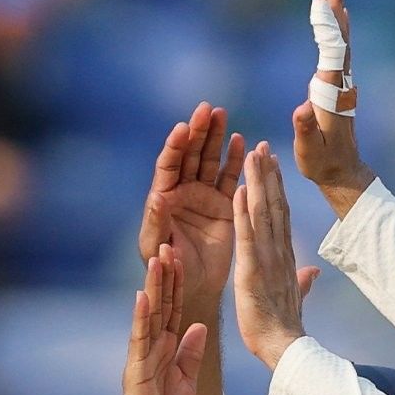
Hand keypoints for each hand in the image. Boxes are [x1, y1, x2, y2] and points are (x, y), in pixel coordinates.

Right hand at [113, 245, 207, 394]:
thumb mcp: (187, 378)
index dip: (179, 284)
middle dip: (165, 275)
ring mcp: (142, 354)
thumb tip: (199, 325)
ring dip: (153, 286)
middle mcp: (152, 345)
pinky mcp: (135, 368)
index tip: (183, 256)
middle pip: (161, 303)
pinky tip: (142, 296)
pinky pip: (139, 339)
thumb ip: (191, 352)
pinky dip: (140, 317)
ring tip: (156, 259)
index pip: (175, 308)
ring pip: (149, 314)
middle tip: (169, 243)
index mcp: (167, 346)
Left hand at [139, 102, 244, 300]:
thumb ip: (156, 222)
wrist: (195, 286)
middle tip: (207, 108)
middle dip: (198, 131)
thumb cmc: (168, 267)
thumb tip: (157, 198)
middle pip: (190, 155)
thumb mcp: (156, 247)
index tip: (182, 128)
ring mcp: (204, 196)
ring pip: (209, 160)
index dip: (175, 146)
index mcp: (163, 197)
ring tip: (221, 114)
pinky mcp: (224, 205)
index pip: (169, 165)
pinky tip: (239, 141)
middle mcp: (183, 191)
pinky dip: (234, 160)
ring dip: (215, 137)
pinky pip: (229, 178)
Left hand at [233, 143, 321, 370]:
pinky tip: (240, 189)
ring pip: (262, 213)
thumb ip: (303, 282)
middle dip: (267, 174)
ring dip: (257, 182)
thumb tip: (314, 273)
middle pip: (273, 205)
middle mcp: (278, 252)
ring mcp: (266, 259)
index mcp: (283, 258)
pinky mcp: (252, 270)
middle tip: (261, 145)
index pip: (280, 216)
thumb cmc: (285, 329)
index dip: (276, 188)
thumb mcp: (294, 299)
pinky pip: (247, 236)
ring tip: (252, 153)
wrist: (285, 349)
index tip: (272, 164)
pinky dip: (243, 212)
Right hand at [293, 0, 374, 207]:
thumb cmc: (322, 164)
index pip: (331, 56)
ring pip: (341, 44)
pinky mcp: (338, 87)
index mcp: (331, 98)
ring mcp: (340, 86)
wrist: (342, 171)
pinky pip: (337, 52)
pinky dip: (335, 30)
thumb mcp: (310, 152)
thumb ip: (305, 130)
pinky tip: (333, 17)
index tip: (323, 3)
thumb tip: (301, 107)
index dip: (328, 28)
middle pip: (340, 42)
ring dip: (337, 15)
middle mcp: (340, 86)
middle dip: (335, 10)